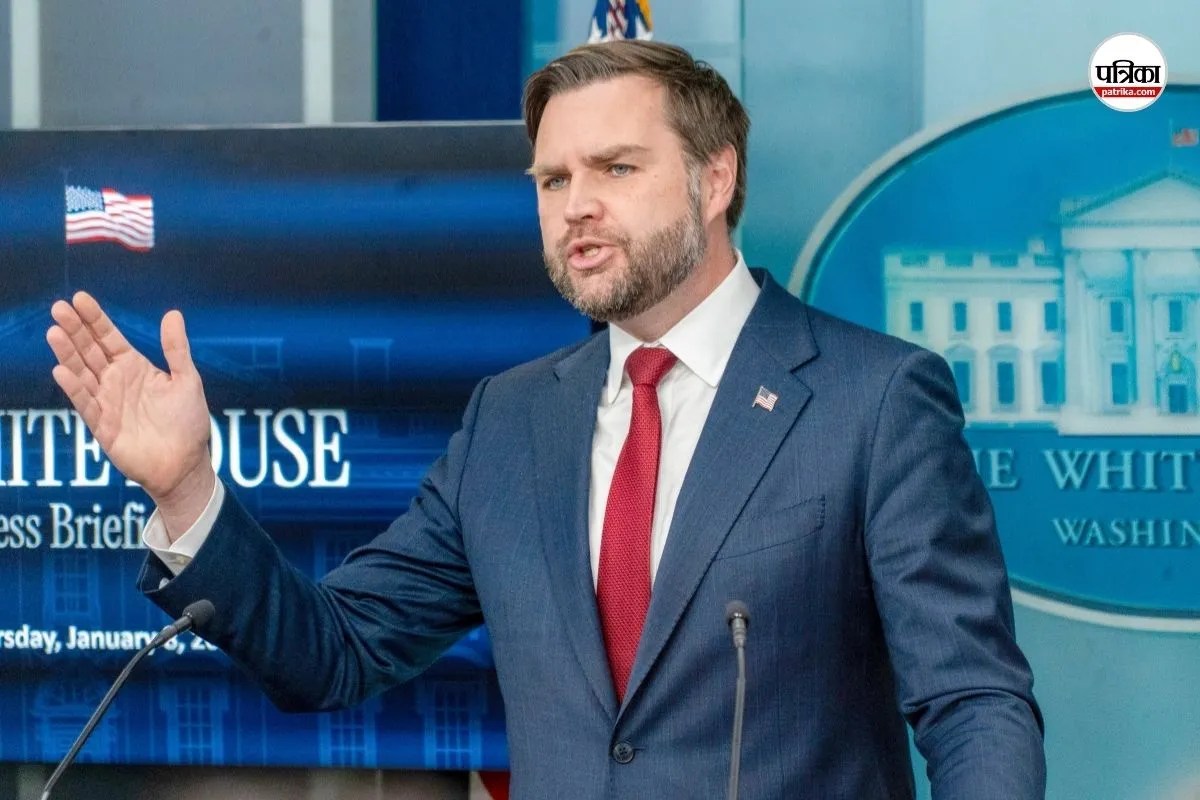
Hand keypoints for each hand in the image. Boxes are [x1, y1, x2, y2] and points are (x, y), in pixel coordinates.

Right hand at [47, 291, 214, 537]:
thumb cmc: (188, 422)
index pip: (108, 338)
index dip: (95, 319)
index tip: (79, 298)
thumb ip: (176, 349)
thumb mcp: (187, 380)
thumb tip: (173, 314)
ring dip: (68, 354)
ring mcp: (107, 402)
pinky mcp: (102, 426)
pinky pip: (86, 404)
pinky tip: (62, 370)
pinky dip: (75, 388)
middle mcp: (116, 381)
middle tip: (59, 307)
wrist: (186, 463)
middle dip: (75, 329)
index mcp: (134, 367)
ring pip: (82, 373)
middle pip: (90, 350)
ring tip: (54, 332)